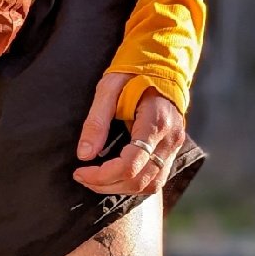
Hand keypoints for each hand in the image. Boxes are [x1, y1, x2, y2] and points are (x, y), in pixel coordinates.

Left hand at [72, 74, 185, 195]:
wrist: (162, 66)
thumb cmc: (133, 74)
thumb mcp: (108, 89)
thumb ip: (96, 122)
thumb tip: (84, 155)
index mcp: (156, 122)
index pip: (130, 164)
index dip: (102, 175)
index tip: (80, 171)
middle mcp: (170, 139)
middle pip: (139, 180)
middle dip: (106, 185)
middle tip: (82, 177)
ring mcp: (174, 147)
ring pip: (150, 186)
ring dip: (119, 189)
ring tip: (95, 180)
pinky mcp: (172, 150)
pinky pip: (155, 179)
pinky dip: (133, 184)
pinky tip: (114, 178)